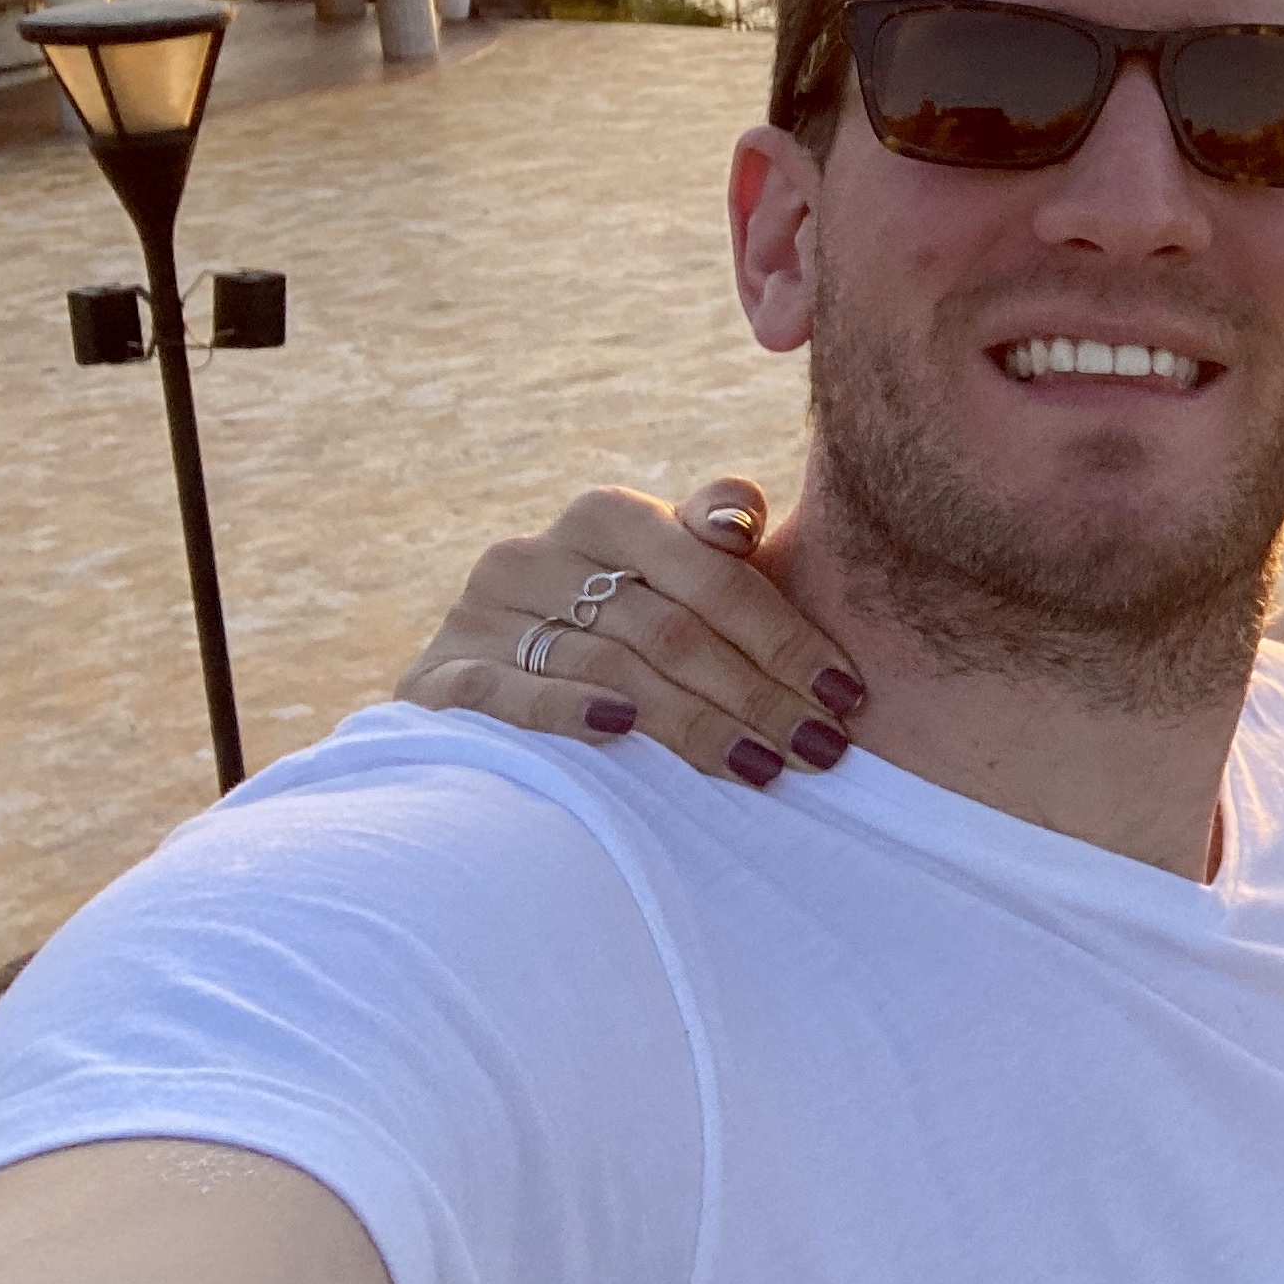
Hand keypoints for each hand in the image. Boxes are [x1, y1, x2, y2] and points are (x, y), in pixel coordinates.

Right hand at [394, 479, 862, 786]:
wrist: (482, 689)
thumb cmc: (614, 632)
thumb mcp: (670, 581)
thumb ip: (713, 537)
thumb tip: (742, 523)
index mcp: (606, 517)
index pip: (712, 573)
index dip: (785, 634)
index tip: (846, 693)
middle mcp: (537, 555)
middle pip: (670, 629)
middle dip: (757, 694)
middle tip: (820, 747)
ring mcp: (480, 615)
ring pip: (610, 667)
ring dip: (694, 723)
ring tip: (763, 766)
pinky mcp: (437, 677)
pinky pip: (503, 691)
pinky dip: (566, 709)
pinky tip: (621, 731)